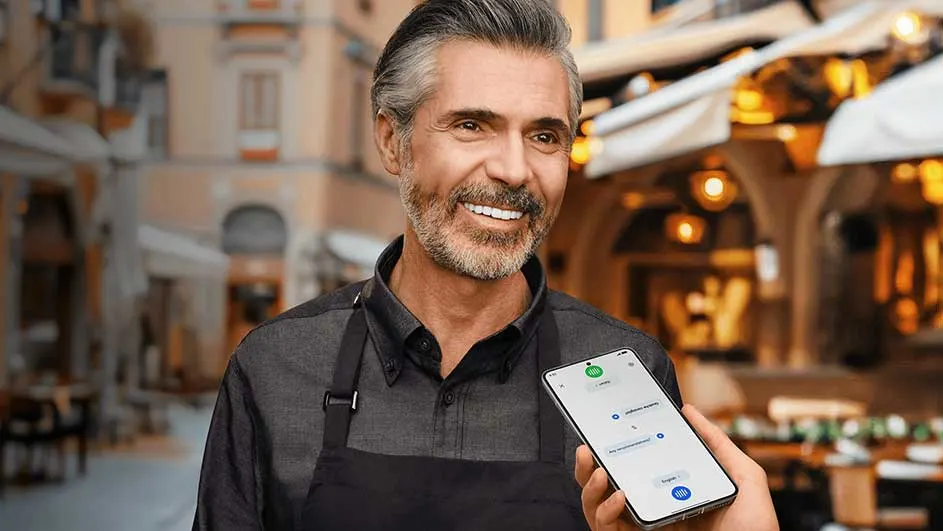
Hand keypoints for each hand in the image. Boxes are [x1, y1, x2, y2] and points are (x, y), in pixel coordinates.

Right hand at [574, 404, 778, 530]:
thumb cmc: (754, 530)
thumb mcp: (743, 478)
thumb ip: (717, 444)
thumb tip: (690, 412)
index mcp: (671, 493)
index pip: (633, 470)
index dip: (614, 451)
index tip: (607, 430)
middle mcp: (652, 511)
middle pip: (605, 488)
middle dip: (588, 467)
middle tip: (588, 449)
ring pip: (596, 508)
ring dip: (590, 487)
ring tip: (601, 470)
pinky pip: (605, 530)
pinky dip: (604, 512)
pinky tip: (619, 497)